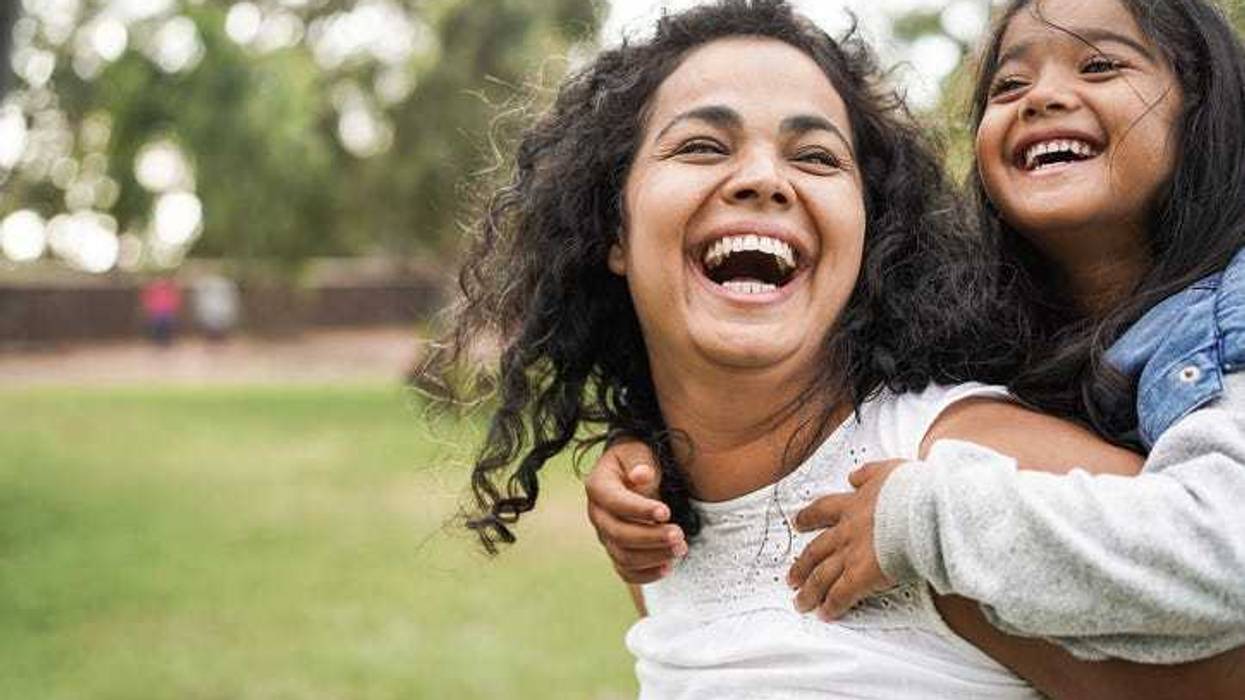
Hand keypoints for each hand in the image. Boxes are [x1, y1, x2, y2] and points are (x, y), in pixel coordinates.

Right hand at [585, 439, 685, 583]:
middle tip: (680, 535)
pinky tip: (668, 567)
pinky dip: (647, 574)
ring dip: (654, 556)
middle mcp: (597, 514)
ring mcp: (605, 535)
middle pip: (618, 534)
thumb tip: (641, 475)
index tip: (666, 512)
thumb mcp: (638, 451)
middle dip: (651, 537)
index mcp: (598, 486)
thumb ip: (640, 461)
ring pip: (623, 556)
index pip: (614, 502)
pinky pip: (626, 571)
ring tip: (681, 548)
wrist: (634, 469)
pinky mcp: (617, 551)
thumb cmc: (638, 458)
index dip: (639, 510)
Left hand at [787, 459, 903, 619]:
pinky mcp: (861, 576)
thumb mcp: (888, 471)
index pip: (823, 510)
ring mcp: (851, 554)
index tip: (798, 523)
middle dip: (802, 566)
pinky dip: (832, 606)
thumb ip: (869, 473)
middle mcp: (846, 531)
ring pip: (821, 576)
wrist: (923, 510)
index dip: (808, 518)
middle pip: (815, 550)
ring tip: (801, 602)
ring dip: (809, 591)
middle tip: (791, 576)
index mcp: (853, 504)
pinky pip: (841, 595)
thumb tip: (854, 475)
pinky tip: (826, 614)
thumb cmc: (913, 491)